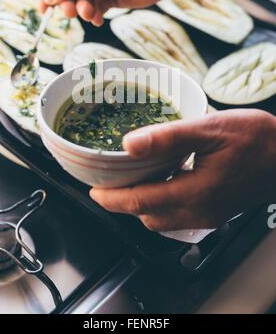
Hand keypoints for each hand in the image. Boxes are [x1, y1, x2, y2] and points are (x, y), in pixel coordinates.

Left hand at [90, 109, 275, 230]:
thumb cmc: (256, 139)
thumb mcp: (210, 128)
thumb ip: (168, 137)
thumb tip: (129, 144)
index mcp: (196, 192)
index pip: (141, 202)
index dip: (112, 199)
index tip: (94, 191)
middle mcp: (200, 211)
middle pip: (147, 216)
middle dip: (123, 204)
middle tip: (108, 183)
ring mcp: (209, 216)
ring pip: (162, 220)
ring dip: (141, 205)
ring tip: (130, 182)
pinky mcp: (215, 213)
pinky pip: (177, 216)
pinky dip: (160, 204)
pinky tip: (161, 182)